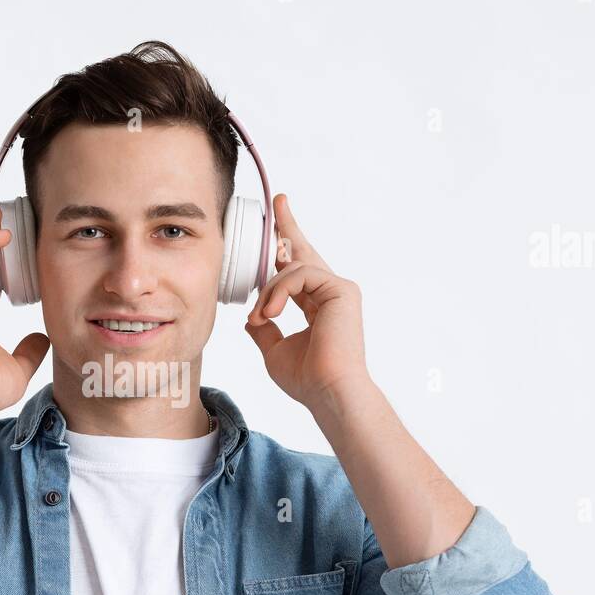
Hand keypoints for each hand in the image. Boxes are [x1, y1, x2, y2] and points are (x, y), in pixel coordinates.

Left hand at [245, 193, 369, 408]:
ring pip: (292, 268)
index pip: (298, 270)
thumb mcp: (274, 349)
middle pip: (304, 252)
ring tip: (261, 316)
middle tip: (277, 201)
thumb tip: (251, 318)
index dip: (286, 247)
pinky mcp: (342, 290)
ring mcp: (339, 290)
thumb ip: (265, 328)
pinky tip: (270, 312)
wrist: (328, 392)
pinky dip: (278, 292)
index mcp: (317, 305)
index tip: (276, 224)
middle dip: (288, 227)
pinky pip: (300, 275)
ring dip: (267, 291)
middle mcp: (331, 293)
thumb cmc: (307, 378)